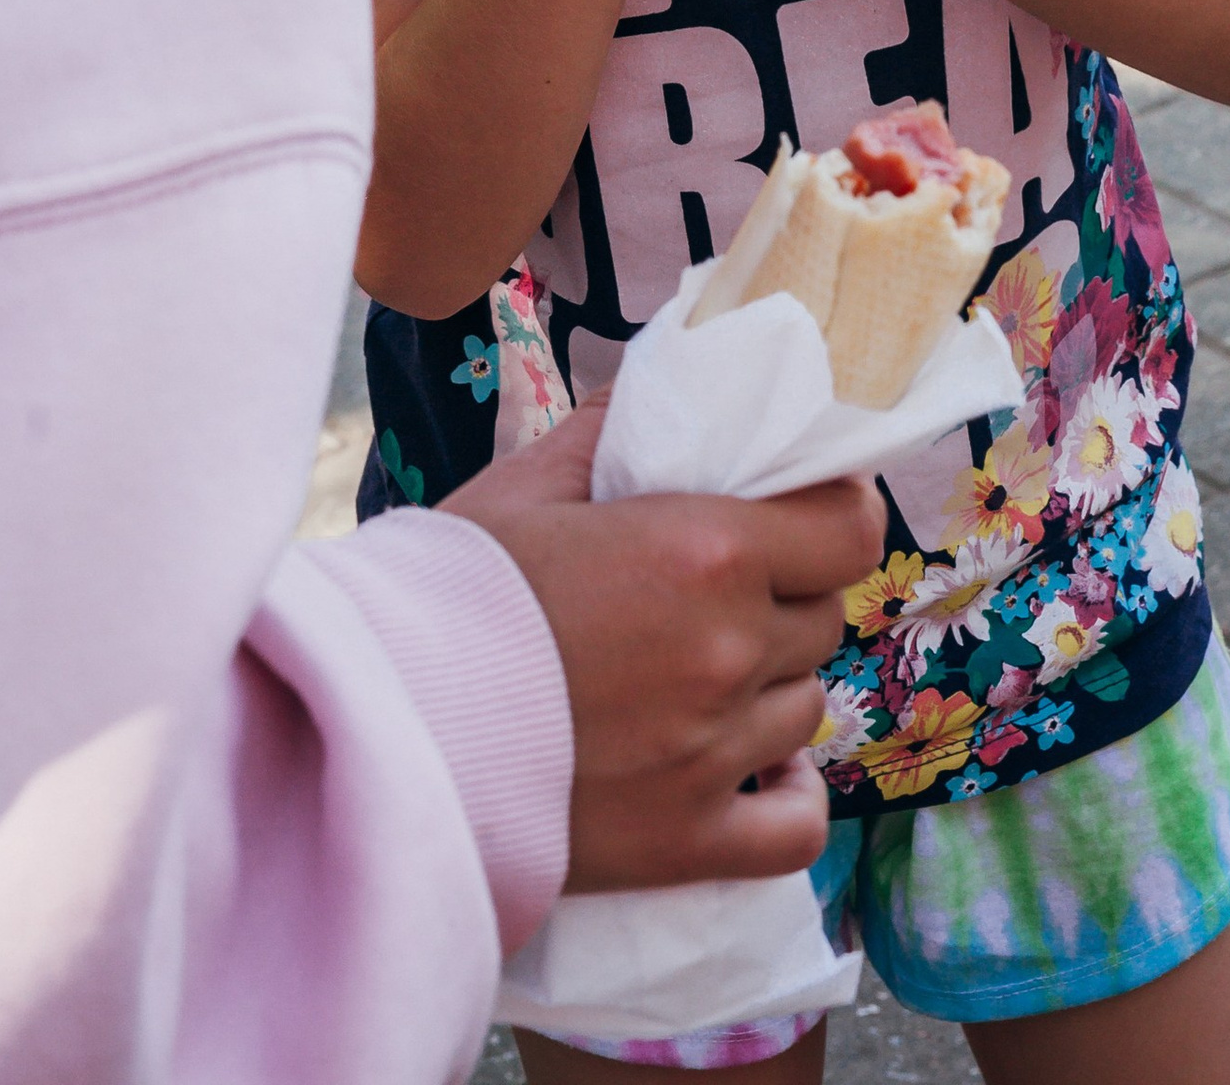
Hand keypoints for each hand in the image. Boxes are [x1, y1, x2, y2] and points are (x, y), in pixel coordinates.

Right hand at [442, 401, 880, 889]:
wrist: (381, 726)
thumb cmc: (450, 590)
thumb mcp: (528, 484)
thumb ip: (614, 430)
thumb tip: (668, 386)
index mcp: (705, 552)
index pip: (849, 531)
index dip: (833, 516)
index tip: (802, 515)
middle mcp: (728, 650)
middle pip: (821, 616)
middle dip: (784, 596)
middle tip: (718, 594)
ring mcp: (714, 755)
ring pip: (805, 708)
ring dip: (770, 686)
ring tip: (702, 677)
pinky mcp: (687, 842)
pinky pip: (796, 826)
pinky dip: (788, 794)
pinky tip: (752, 767)